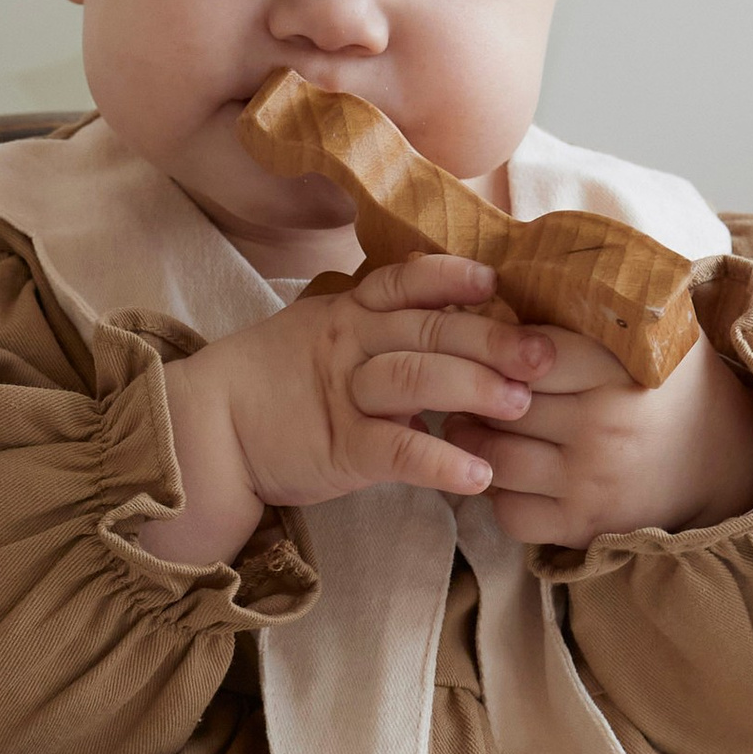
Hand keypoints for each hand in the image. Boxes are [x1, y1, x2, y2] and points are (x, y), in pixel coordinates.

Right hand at [142, 255, 538, 567]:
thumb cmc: (275, 386)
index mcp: (348, 311)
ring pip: (418, 380)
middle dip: (493, 339)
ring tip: (523, 408)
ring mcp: (342, 394)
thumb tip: (450, 318)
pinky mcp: (338, 450)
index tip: (497, 283)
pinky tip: (479, 476)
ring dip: (477, 390)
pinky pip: (397, 452)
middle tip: (545, 355)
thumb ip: (378, 326)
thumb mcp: (321, 337)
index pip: (405, 281)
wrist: (207, 432)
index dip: (452, 277)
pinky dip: (442, 463)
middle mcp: (348, 343)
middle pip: (428, 329)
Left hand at [442, 311, 752, 547]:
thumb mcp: (656, 331)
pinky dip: (494, 494)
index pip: (526, 353)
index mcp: (617, 370)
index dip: (495, 347)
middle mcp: (603, 427)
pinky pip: (510, 514)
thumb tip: (525, 267)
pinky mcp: (583, 525)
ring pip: (494, 460)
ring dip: (471, 442)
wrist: (723, 459)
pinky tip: (501, 472)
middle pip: (501, 406)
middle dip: (472, 393)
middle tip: (458, 383)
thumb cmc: (672, 385)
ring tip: (466, 422)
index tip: (481, 344)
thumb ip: (604, 300)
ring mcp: (592, 481)